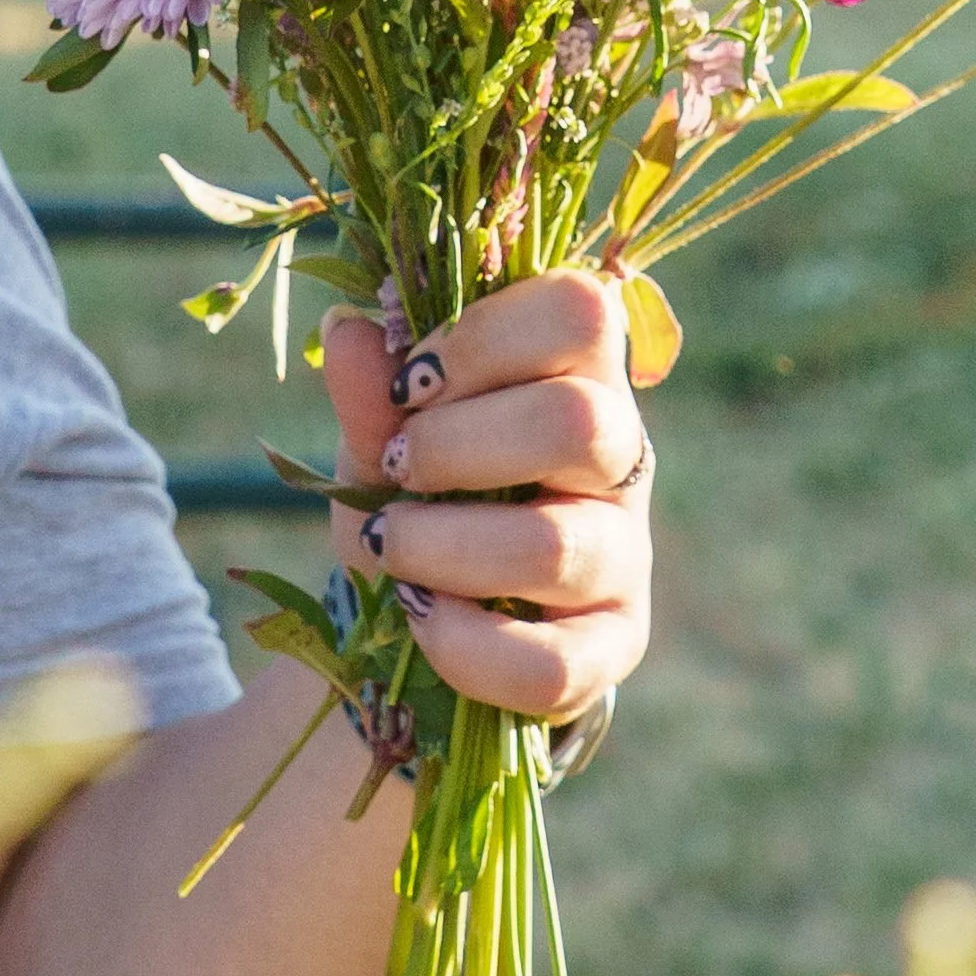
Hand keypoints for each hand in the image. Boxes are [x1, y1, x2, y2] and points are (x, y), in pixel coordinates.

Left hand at [322, 271, 653, 722]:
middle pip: (578, 421)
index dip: (484, 338)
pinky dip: (465, 646)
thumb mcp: (383, 437)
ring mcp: (626, 557)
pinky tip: (423, 621)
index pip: (580, 311)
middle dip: (455, 446)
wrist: (428, 614)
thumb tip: (348, 331)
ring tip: (389, 546)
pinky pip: (553, 664)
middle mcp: (622, 459)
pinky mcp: (611, 648)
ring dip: (441, 546)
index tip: (412, 384)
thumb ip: (371, 390)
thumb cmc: (423, 497)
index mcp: (580, 376)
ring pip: (555, 547)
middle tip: (398, 467)